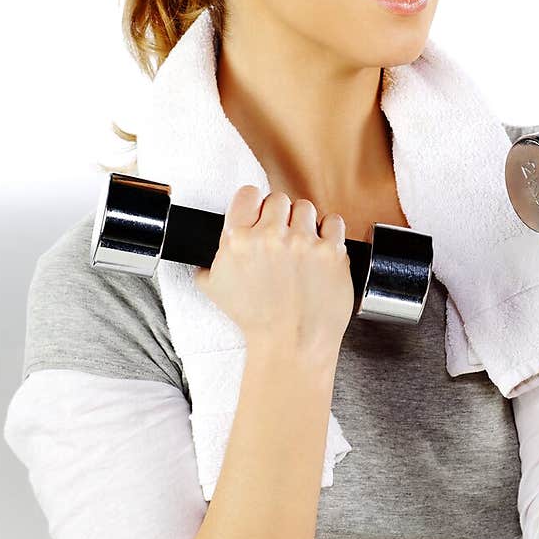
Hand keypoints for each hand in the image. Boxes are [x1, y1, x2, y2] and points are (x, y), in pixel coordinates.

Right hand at [194, 185, 353, 358]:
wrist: (291, 344)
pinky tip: (322, 249)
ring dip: (305, 223)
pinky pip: (333, 221)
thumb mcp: (216, 291)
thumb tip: (204, 255)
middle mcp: (270, 237)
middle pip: (278, 199)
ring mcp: (302, 243)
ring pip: (305, 208)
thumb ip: (209, 265)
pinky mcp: (331, 252)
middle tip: (282, 238)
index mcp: (238, 240)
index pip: (247, 194)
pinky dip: (330, 232)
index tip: (260, 213)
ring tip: (303, 246)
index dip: (254, 203)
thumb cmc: (256, 321)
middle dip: (280, 216)